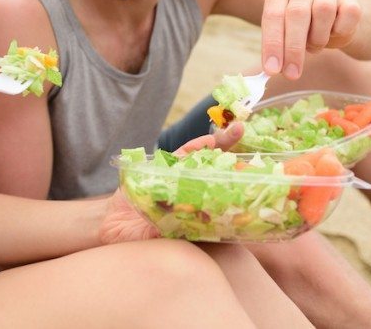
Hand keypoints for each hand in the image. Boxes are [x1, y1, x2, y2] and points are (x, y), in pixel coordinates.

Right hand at [98, 124, 245, 243]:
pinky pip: (182, 156)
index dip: (240, 188)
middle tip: (255, 148)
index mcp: (197, 216)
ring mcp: (179, 181)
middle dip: (236, 161)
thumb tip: (178, 225)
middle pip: (220, 175)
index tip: (258, 179)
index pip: (225, 200)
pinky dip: (195, 148)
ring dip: (221, 146)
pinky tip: (209, 140)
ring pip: (204, 161)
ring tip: (238, 130)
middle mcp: (192, 196)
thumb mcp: (151, 237)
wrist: (112, 226)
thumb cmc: (135, 239)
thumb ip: (162, 230)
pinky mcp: (163, 169)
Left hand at [261, 0, 360, 78]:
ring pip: (323, 10)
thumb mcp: (285, 38)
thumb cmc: (303, 31)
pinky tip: (334, 34)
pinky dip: (341, 30)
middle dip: (293, 48)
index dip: (272, 44)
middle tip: (292, 74)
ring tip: (316, 45)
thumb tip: (272, 70)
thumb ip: (277, 51)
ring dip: (318, 37)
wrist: (332, 21)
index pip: (273, 16)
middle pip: (297, 13)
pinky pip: (348, 13)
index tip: (272, 70)